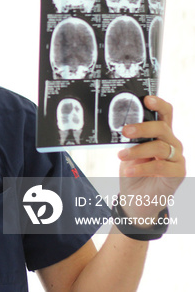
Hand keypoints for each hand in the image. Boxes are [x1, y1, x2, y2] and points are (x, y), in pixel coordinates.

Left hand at [116, 96, 184, 218]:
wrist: (136, 198)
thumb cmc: (133, 171)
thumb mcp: (129, 152)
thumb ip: (131, 140)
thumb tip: (121, 127)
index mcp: (160, 134)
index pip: (165, 114)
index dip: (158, 104)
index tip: (146, 99)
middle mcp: (172, 143)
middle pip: (162, 128)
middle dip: (142, 128)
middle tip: (125, 131)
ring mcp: (176, 158)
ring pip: (160, 147)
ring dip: (138, 150)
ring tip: (121, 156)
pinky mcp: (177, 174)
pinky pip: (161, 167)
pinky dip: (142, 168)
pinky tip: (129, 171)